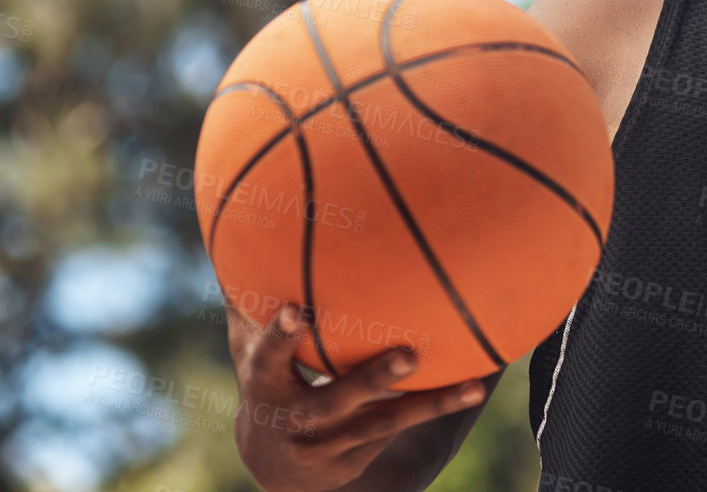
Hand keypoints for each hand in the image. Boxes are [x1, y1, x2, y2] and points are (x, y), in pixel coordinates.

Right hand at [228, 301, 484, 491]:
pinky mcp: (354, 462)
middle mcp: (295, 420)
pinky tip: (473, 388)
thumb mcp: (250, 350)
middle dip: (373, 380)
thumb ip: (250, 304)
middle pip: (337, 399)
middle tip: (411, 355)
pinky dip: (434, 410)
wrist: (274, 469)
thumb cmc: (268, 384)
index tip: (298, 309)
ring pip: (383, 424)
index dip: (281, 336)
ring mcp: (325, 447)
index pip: (269, 357)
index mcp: (265, 384)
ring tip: (475, 386)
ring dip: (430, 405)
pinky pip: (397, 432)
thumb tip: (232, 237)